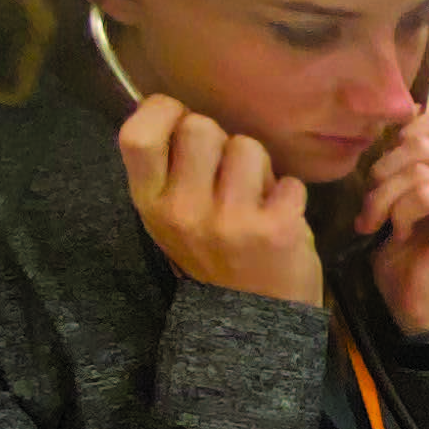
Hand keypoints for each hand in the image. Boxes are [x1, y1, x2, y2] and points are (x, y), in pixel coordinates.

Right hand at [115, 94, 318, 307]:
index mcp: (150, 203)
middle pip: (200, 127)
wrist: (252, 319)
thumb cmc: (214, 256)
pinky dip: (291, 195)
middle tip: (228, 172)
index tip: (181, 119)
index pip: (137, 135)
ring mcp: (230, 221)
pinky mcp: (275, 230)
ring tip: (257, 198)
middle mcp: (183, 211)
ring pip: (249, 146)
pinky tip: (281, 218)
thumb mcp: (172, 218)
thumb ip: (169, 170)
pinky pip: (290, 181)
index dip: (162, 111)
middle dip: (222, 140)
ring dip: (260, 167)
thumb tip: (177, 109)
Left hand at [358, 111, 428, 338]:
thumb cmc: (408, 257)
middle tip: (373, 209)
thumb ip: (410, 158)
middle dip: (383, 175)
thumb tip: (411, 109)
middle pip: (421, 145)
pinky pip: (425, 193)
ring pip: (419, 170)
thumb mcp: (401, 195)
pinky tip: (400, 234)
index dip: (407, 135)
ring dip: (385, 199)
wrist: (419, 307)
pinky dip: (400, 212)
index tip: (387, 175)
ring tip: (381, 224)